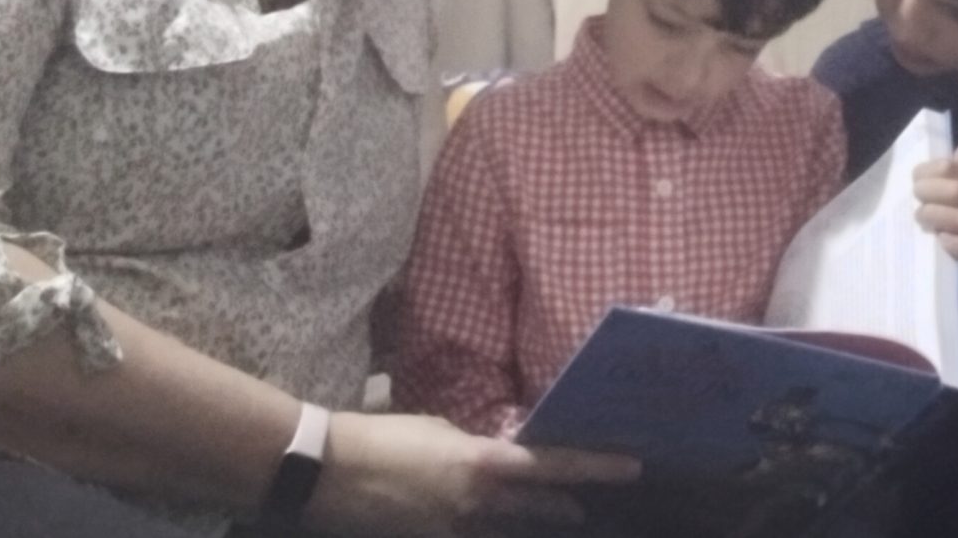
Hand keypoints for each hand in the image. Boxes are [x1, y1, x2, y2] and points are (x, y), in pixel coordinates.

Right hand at [307, 411, 639, 535]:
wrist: (325, 470)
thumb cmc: (383, 437)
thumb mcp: (438, 430)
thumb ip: (471, 448)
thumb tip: (490, 460)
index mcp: (481, 463)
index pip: (552, 466)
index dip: (595, 467)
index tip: (632, 466)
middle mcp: (475, 502)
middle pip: (536, 506)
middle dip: (563, 505)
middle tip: (586, 507)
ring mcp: (452, 529)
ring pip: (503, 528)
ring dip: (523, 521)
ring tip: (550, 515)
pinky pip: (468, 535)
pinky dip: (481, 528)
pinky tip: (478, 520)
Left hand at [912, 143, 957, 266]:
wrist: (920, 240)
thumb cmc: (927, 204)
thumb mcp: (930, 178)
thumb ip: (951, 162)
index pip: (950, 168)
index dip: (929, 173)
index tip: (916, 181)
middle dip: (930, 195)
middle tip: (916, 201)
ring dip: (937, 217)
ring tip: (922, 218)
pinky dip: (957, 245)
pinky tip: (942, 239)